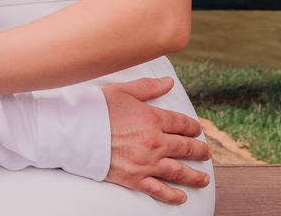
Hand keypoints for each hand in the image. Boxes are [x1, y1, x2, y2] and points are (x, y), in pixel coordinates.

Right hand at [102, 77, 211, 204]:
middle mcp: (154, 142)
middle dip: (199, 151)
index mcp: (152, 118)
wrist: (75, 132)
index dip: (193, 128)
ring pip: (179, 171)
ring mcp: (146, 163)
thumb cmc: (96, 109)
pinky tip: (182, 197)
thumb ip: (148, 87)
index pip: (182, 124)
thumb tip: (168, 83)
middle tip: (206, 154)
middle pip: (186, 148)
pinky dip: (173, 195)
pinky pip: (159, 190)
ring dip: (194, 176)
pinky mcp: (134, 179)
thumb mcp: (123, 91)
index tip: (196, 131)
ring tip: (203, 179)